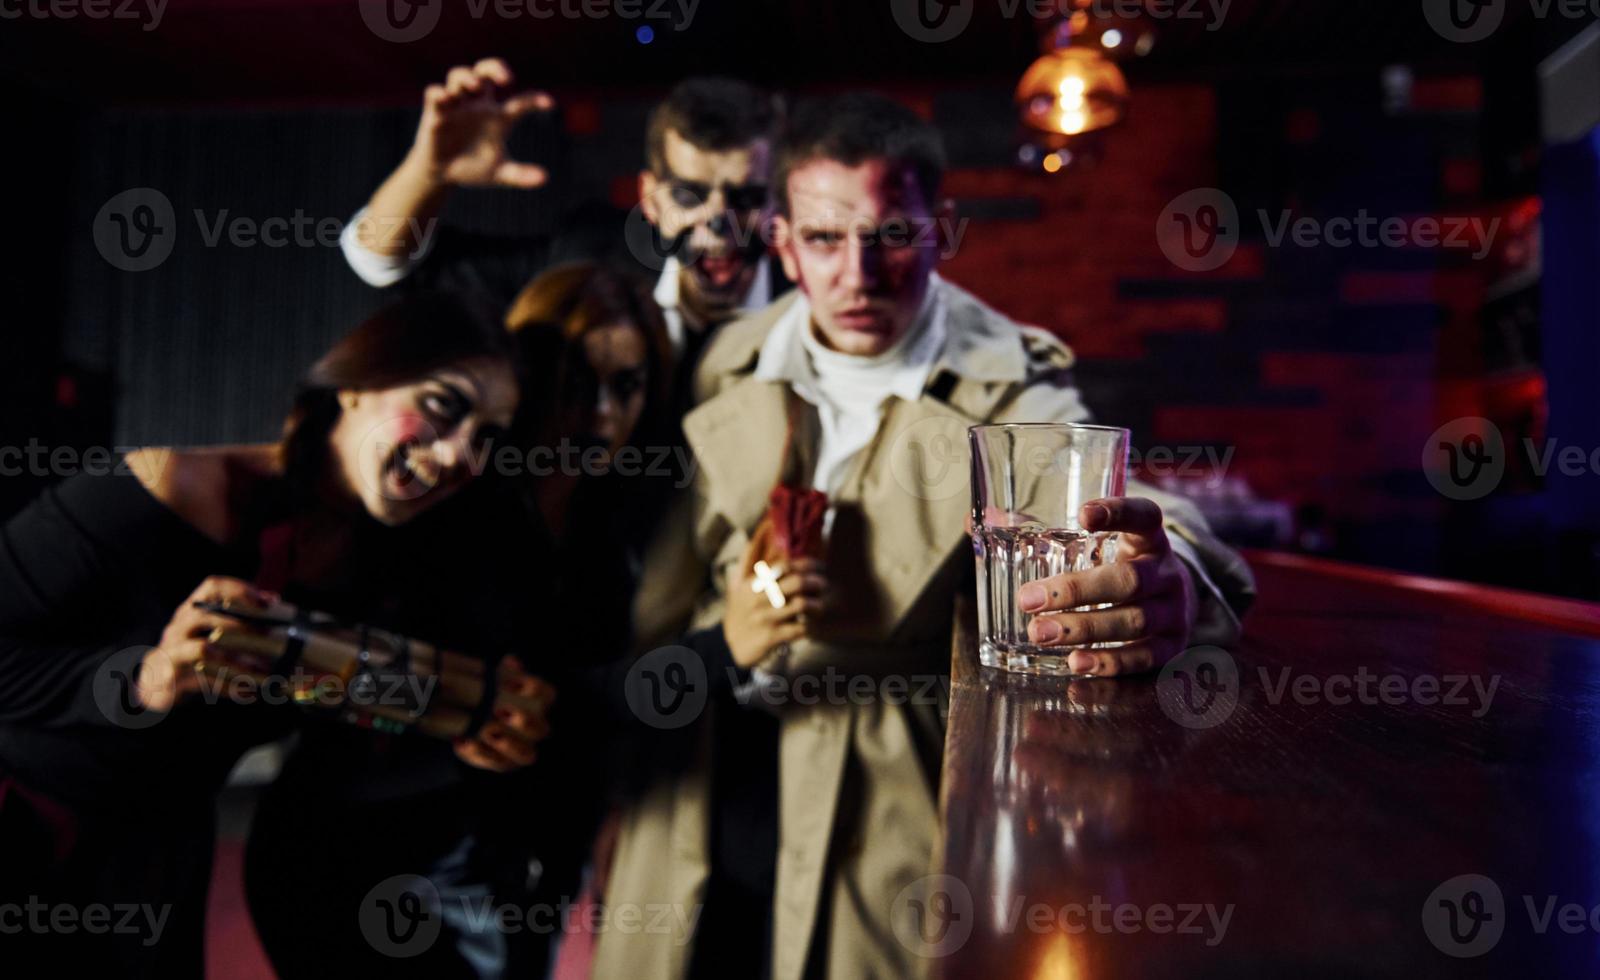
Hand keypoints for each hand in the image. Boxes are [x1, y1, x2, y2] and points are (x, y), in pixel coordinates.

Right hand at [137, 576, 274, 712]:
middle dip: (241, 624)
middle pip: (205, 616)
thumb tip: (273, 600)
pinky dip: (228, 687)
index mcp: (192, 610)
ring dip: (238, 661)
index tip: (268, 602)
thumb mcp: (208, 631)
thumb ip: (236, 618)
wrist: (156, 682)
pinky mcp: (171, 677)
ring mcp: (172, 651)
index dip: (240, 590)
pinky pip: (202, 680)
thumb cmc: (192, 651)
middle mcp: (178, 626)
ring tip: (264, 671)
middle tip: (270, 636)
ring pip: (204, 650)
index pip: (212, 587)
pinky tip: (250, 693)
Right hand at [409, 58, 551, 188]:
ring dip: (467, 77)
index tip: (550, 104)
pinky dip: (439, 93)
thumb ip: (520, 175)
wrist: (443, 175)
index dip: (535, 100)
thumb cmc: (474, 168)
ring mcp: (456, 105)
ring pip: (459, 76)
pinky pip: (434, 93)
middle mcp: (478, 104)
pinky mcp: (435, 111)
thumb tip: (544, 178)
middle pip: (486, 72)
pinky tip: (445, 98)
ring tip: (475, 86)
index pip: (521, 102)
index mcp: (498, 116)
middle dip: (495, 67)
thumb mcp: (499, 173)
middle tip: (507, 79)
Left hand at [453, 658, 553, 771]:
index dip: (534, 689)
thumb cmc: (490, 692)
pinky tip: (462, 741)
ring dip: (508, 745)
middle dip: (523, 722)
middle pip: (540, 729)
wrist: (473, 714)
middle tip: (500, 711)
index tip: (510, 683)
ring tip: (486, 732)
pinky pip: (495, 763)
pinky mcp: (504, 763)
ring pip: (526, 754)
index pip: (548, 695)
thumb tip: (511, 662)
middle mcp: (536, 729)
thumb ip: (503, 671)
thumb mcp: (495, 678)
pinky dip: (478, 754)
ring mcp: (522, 749)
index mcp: (539, 704)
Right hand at [723, 524, 828, 669]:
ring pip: (802, 605)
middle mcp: (759, 598)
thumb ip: (747, 560)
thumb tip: (758, 532)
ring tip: (819, 606)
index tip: (819, 565)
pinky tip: (811, 625)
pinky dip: (810, 626)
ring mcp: (766, 618)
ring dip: (816, 604)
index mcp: (753, 583)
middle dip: (816, 582)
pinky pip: (800, 629)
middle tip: (823, 585)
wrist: (727, 646)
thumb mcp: (736, 584)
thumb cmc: (738, 611)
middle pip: (797, 583)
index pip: (784, 566)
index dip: (807, 564)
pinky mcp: (772, 637)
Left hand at [1015, 497, 1198, 676]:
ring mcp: (1174, 613)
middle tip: (1029, 600)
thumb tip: (980, 521)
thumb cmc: (1120, 568)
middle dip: (1076, 592)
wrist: (1174, 605)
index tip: (1084, 515)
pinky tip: (1076, 667)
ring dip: (1084, 629)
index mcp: (1149, 540)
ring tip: (1040, 634)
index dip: (1119, 513)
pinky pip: (1143, 661)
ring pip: (1134, 622)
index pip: (1144, 516)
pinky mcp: (1172, 649)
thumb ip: (1044, 533)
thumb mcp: (1099, 546)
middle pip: (1129, 580)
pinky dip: (1108, 667)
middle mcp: (1167, 574)